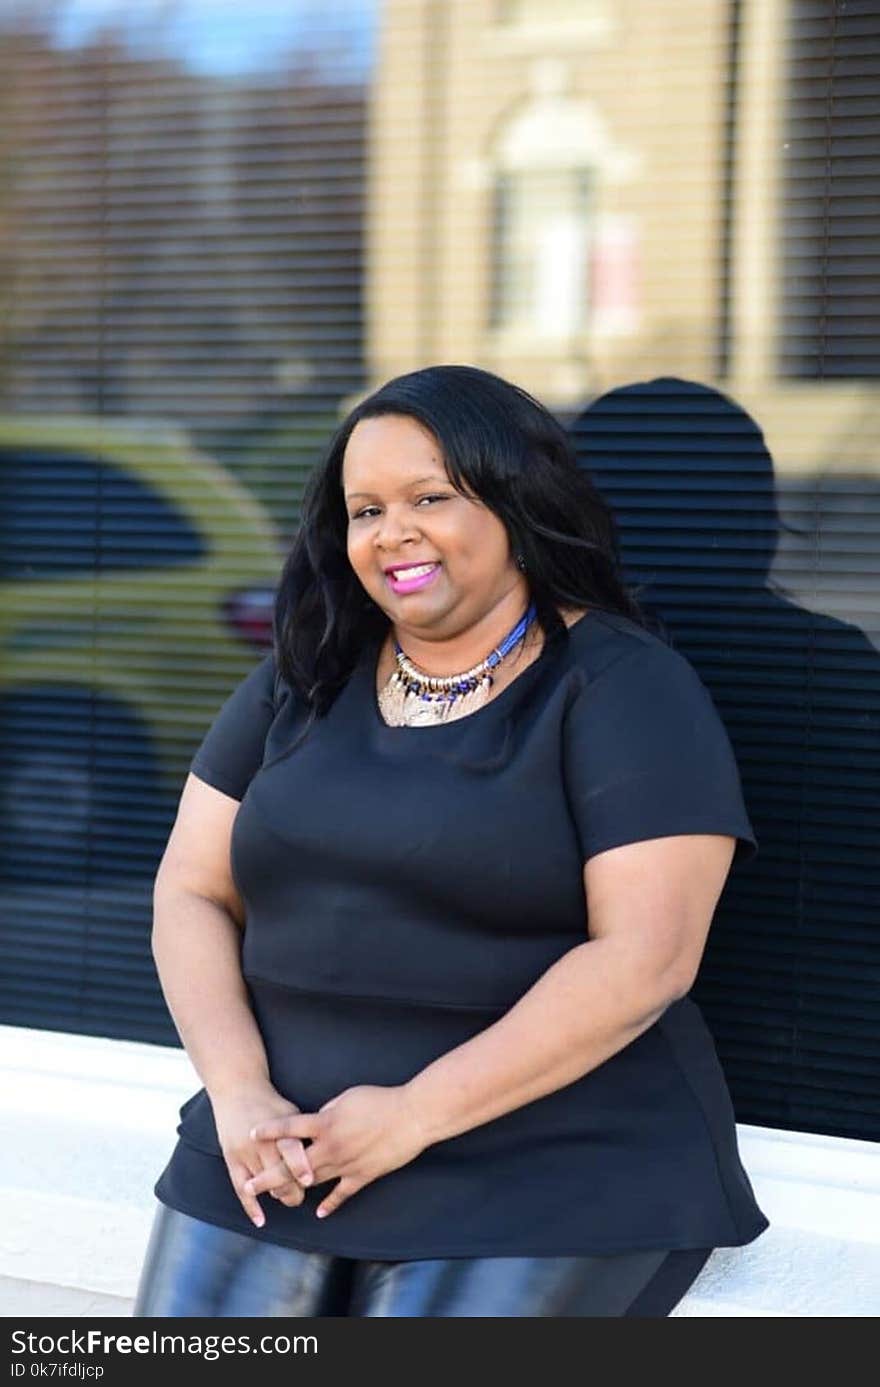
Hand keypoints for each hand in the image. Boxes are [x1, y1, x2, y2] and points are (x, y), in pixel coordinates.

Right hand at [209, 1078, 314, 1227]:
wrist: (237, 1091)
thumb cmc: (270, 1102)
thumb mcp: (291, 1112)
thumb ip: (306, 1134)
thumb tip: (328, 1152)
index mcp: (279, 1127)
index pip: (290, 1150)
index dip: (300, 1166)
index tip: (309, 1180)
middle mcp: (261, 1142)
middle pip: (278, 1173)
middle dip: (293, 1188)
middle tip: (301, 1195)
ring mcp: (245, 1152)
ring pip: (263, 1184)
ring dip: (277, 1194)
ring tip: (288, 1197)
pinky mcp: (231, 1159)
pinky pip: (240, 1188)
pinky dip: (251, 1206)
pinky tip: (261, 1220)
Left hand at [246, 1084, 429, 1219]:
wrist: (411, 1116)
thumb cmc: (380, 1100)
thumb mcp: (347, 1097)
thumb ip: (326, 1111)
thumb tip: (314, 1120)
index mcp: (325, 1123)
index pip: (289, 1128)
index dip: (269, 1131)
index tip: (251, 1135)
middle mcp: (331, 1146)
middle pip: (292, 1165)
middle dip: (269, 1176)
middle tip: (249, 1186)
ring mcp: (346, 1164)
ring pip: (313, 1181)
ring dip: (295, 1190)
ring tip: (277, 1198)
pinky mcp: (363, 1175)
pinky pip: (342, 1193)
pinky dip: (330, 1203)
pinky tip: (320, 1212)